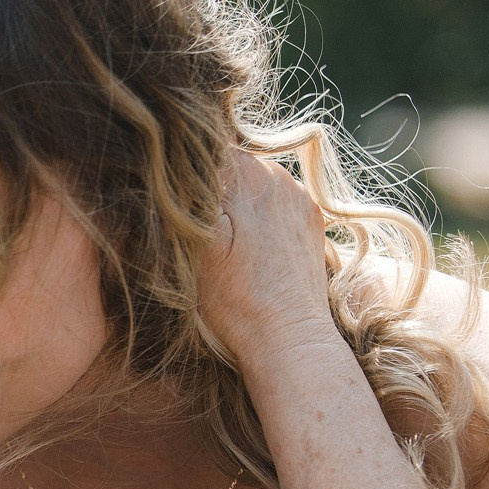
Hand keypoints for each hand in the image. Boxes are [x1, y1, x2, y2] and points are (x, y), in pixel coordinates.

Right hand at [197, 153, 336, 367]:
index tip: (177, 201)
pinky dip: (262, 215)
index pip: (207, 149)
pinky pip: (278, 202)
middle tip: (200, 223)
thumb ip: (190, 196)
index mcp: (247, 174)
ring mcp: (299, 198)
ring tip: (227, 239)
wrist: (289, 338)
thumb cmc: (235, 300)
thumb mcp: (196, 246)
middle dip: (215, 184)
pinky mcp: (311, 221)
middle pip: (234, 163)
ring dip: (239, 200)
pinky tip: (252, 247)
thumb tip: (176, 168)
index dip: (187, 170)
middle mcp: (278, 177)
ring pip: (257, 182)